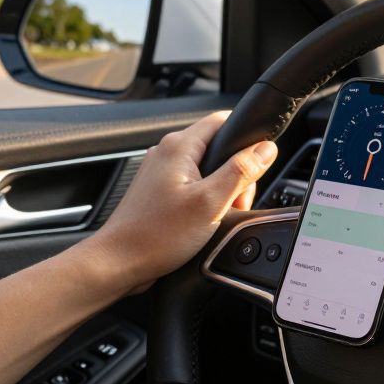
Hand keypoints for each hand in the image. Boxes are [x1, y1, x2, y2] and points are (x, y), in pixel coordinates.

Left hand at [78, 112, 277, 293]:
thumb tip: (265, 149)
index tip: (255, 163)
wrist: (119, 263)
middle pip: (217, 149)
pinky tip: (202, 223)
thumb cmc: (155, 236)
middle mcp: (167, 153)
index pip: (222, 121)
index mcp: (179, 146)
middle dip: (234, 176)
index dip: (245, 139)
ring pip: (207, 171)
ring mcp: (161, 173)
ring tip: (214, 218)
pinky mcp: (159, 192)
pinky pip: (193, 187)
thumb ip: (240, 171)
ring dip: (220, 192)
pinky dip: (204, 202)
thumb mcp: (210, 202)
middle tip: (232, 203)